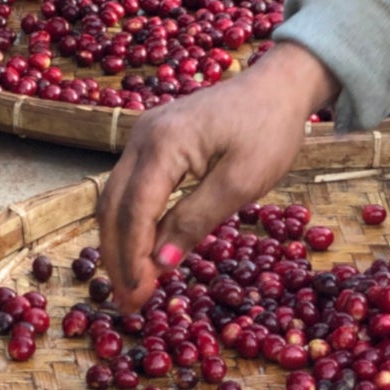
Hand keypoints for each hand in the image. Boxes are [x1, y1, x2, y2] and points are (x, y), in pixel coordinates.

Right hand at [99, 43, 339, 308]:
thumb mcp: (241, 183)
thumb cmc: (267, 130)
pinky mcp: (152, 139)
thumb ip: (195, 221)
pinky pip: (130, 186)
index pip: (134, 212)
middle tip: (130, 303)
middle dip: (118, 257)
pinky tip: (144, 248)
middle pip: (113, 206)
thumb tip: (159, 266)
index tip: (137, 299)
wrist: (277, 86)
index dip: (132, 259)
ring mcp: (143, 135)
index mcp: (162, 145)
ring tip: (133, 284)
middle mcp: (142, 137)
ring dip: (120, 242)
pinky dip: (131, 221)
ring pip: (115, 197)